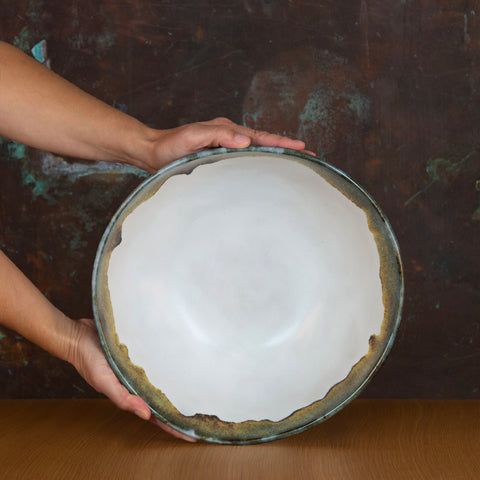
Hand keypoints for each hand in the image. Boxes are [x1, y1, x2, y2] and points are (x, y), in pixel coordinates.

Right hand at [71, 318, 195, 441]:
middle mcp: (139, 383)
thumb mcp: (104, 381)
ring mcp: (141, 369)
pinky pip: (160, 362)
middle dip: (183, 410)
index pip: (157, 415)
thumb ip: (123, 398)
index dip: (174, 426)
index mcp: (131, 393)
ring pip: (164, 382)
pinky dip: (171, 367)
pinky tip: (184, 365)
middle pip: (165, 401)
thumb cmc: (88, 359)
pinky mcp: (142, 352)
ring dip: (180, 388)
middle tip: (206, 417)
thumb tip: (146, 416)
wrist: (78, 335)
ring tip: (201, 393)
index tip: (194, 436)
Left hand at [137, 117, 309, 172]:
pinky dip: (261, 161)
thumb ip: (218, 136)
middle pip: (264, 141)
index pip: (260, 136)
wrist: (152, 152)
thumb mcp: (192, 137)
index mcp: (227, 130)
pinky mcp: (220, 155)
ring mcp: (226, 145)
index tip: (302, 148)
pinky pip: (246, 157)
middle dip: (287, 148)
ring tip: (295, 162)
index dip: (282, 143)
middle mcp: (229, 135)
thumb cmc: (170, 147)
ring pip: (257, 149)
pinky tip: (266, 169)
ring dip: (276, 154)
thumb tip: (246, 140)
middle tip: (310, 156)